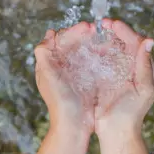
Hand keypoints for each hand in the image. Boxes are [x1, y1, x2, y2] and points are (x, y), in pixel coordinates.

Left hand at [33, 22, 95, 136]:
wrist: (74, 126)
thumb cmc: (61, 103)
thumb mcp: (49, 77)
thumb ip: (44, 56)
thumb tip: (48, 35)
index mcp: (49, 65)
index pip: (60, 40)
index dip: (73, 31)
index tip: (87, 27)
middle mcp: (61, 67)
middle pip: (72, 43)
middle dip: (84, 34)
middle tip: (96, 28)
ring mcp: (75, 74)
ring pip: (83, 51)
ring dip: (93, 42)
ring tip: (104, 36)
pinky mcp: (87, 80)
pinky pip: (93, 62)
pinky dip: (100, 54)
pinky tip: (109, 50)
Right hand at [94, 18, 153, 153]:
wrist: (117, 132)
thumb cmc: (132, 113)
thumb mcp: (143, 88)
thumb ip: (145, 65)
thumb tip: (148, 40)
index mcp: (142, 67)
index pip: (135, 41)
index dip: (124, 30)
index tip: (111, 23)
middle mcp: (130, 67)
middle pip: (122, 42)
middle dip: (112, 31)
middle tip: (100, 23)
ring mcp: (115, 72)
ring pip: (110, 49)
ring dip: (102, 38)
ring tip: (92, 31)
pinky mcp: (102, 79)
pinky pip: (98, 60)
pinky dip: (93, 51)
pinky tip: (85, 46)